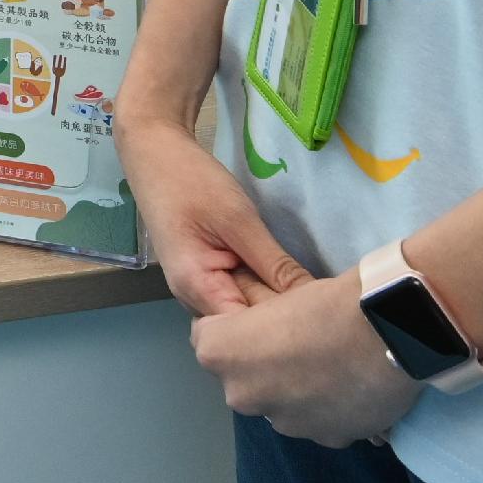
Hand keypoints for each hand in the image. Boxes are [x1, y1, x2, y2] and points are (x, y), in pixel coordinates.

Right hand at [116, 109, 310, 317]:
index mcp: (196, 288)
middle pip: (245, 324)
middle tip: (327, 307)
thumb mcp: (239, 220)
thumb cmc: (191, 182)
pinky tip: (288, 283)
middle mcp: (194, 298)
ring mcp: (200, 287)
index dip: (284, 328)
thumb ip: (275, 265)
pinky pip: (239, 292)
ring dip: (275, 304)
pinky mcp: (209, 273)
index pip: (246, 331)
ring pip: (245, 309)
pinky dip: (263, 289)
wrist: (155, 152)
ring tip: (314, 300)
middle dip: (284, 319)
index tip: (322, 318)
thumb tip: (315, 301)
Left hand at [190, 270, 422, 446]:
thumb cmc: (327, 302)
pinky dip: (329, 409)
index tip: (262, 319)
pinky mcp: (324, 439)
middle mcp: (241, 396)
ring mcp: (283, 423)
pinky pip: (317, 421)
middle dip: (263, 365)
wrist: (390, 332)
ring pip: (281, 403)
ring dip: (297, 391)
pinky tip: (351, 385)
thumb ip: (254, 316)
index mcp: (220, 354)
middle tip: (300, 342)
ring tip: (332, 365)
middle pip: (243, 377)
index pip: (208, 337)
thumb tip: (255, 318)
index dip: (236, 326)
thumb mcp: (276, 292)